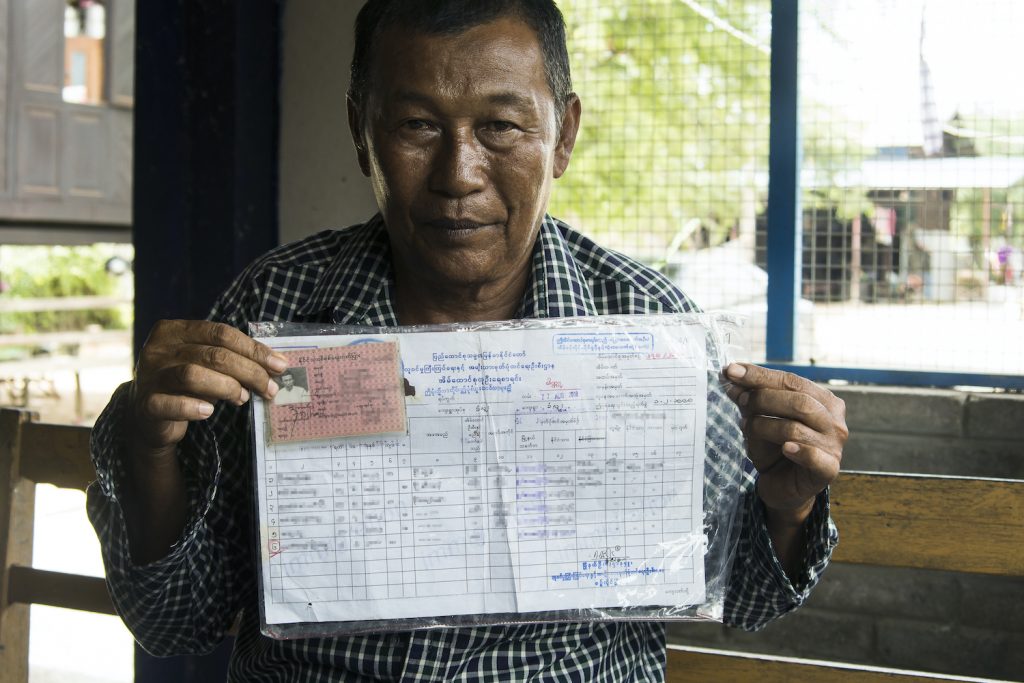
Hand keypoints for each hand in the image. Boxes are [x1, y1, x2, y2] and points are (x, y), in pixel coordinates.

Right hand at [131, 320, 287, 455]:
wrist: (149, 417)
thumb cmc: (186, 385)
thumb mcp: (206, 365)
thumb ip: (233, 359)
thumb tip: (275, 365)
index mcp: (174, 330)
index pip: (221, 333)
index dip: (253, 349)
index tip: (279, 365)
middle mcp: (158, 348)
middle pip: (213, 354)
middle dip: (249, 371)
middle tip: (269, 388)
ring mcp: (149, 376)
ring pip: (193, 374)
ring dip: (227, 387)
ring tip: (242, 398)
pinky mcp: (145, 404)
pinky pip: (171, 404)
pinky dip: (193, 407)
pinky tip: (208, 412)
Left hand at [725, 363, 846, 519]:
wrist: (781, 486)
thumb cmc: (774, 448)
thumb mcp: (760, 418)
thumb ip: (750, 397)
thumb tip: (729, 375)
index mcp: (823, 401)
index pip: (792, 381)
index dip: (760, 375)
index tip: (731, 371)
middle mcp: (834, 421)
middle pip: (799, 401)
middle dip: (762, 398)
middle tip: (739, 400)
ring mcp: (834, 446)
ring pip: (796, 428)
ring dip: (764, 425)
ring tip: (746, 426)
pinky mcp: (828, 469)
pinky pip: (813, 456)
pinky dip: (798, 450)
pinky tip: (785, 449)